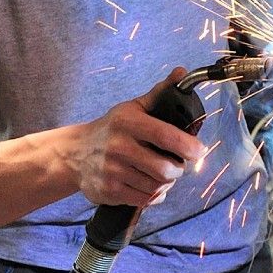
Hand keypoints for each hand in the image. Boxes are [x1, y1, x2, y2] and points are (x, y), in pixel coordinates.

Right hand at [69, 70, 206, 207]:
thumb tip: (182, 72)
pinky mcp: (109, 191)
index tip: (199, 151)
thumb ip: (160, 93)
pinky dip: (153, 195)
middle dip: (178, 169)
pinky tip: (147, 184)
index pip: (167, 137)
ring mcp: (112, 171)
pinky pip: (146, 200)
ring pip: (158, 186)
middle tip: (176, 164)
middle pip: (166, 169)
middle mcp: (119, 147)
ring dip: (166, 182)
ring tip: (160, 173)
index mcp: (128, 122)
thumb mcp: (133, 108)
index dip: (190, 147)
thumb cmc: (112, 129)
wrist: (74, 153)